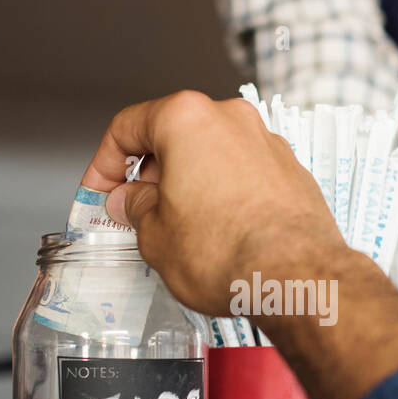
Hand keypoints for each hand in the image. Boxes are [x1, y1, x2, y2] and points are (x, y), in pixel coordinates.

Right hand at [83, 91, 348, 316]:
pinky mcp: (291, 173)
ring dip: (187, 185)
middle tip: (134, 212)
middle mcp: (231, 120)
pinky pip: (243, 176)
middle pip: (173, 137)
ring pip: (211, 156)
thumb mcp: (154, 235)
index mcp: (188, 119)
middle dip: (148, 175)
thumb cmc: (230, 253)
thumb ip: (134, 209)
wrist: (297, 278)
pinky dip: (223, 195)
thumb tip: (131, 202)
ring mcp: (267, 144)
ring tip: (176, 229)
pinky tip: (216, 233)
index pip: (128, 127)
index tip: (100, 191)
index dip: (103, 164)